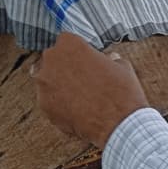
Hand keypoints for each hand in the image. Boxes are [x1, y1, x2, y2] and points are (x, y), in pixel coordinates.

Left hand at [30, 33, 148, 149]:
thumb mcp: (122, 67)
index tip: (84, 64)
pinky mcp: (44, 106)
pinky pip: (49, 104)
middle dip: (63, 70)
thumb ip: (109, 60)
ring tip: (78, 101)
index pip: (66, 43)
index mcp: (69, 42)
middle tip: (80, 84)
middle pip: (52, 61)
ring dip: (59, 89)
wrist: (120, 125)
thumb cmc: (123, 93)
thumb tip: (110, 59)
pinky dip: (59, 108)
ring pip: (48, 83)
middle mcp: (51, 58)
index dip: (77, 55)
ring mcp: (45, 83)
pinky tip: (76, 114)